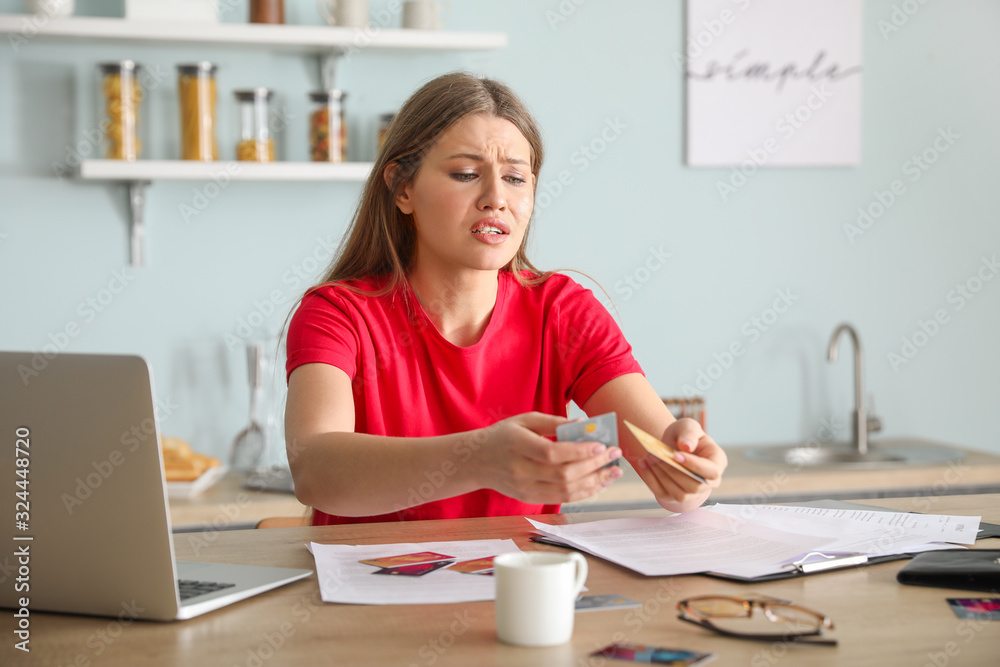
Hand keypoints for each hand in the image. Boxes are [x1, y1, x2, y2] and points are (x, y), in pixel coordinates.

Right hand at [471, 412, 622, 503]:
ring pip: (566, 491)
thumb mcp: (524, 420)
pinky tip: (597, 482)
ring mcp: (524, 488)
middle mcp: (520, 470)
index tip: (601, 446)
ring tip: (613, 472)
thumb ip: (553, 422)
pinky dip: (582, 492)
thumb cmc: (503, 436)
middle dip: (594, 466)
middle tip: (615, 455)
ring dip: (594, 482)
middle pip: (563, 474)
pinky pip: (561, 499)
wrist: (476, 461)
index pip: (552, 453)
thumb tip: (583, 425)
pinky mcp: (529, 498)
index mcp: (517, 445)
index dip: (579, 452)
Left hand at [634, 417, 726, 512]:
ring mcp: (691, 493)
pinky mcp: (673, 496)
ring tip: (649, 458)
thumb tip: (687, 447)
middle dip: (673, 471)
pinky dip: (651, 480)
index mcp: (717, 463)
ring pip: (679, 494)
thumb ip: (689, 433)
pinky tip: (643, 463)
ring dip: (662, 477)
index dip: (694, 466)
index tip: (675, 455)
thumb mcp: (688, 426)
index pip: (711, 471)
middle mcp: (707, 482)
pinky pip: (663, 494)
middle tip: (655, 455)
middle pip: (694, 486)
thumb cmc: (685, 436)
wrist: (673, 446)